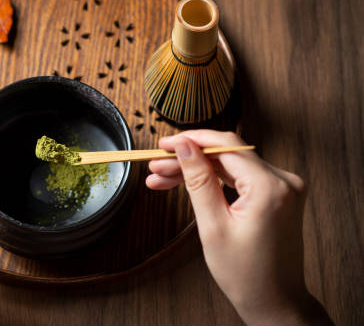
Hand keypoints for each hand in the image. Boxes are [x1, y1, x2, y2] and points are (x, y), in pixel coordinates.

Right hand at [146, 130, 331, 324]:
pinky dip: (214, 179)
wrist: (274, 300)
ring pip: (230, 164)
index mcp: (270, 187)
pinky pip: (241, 176)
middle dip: (188, 158)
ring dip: (197, 169)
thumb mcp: (213, 225)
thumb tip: (184, 147)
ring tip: (163, 178)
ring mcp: (283, 186)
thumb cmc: (246, 273)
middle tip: (156, 165)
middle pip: (226, 154)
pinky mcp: (278, 194)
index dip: (190, 140)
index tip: (163, 144)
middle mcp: (283, 180)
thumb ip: (198, 179)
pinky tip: (186, 182)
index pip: (225, 146)